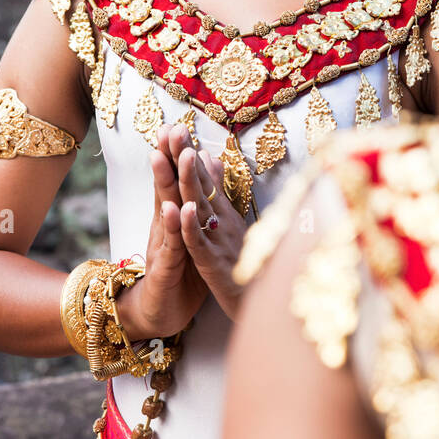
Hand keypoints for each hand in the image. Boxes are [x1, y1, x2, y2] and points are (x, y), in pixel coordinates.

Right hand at [117, 126, 209, 340]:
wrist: (159, 313)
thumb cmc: (178, 273)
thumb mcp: (188, 236)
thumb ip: (193, 206)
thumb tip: (203, 176)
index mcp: (172, 218)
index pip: (173, 180)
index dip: (175, 154)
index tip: (178, 124)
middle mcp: (165, 228)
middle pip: (166, 187)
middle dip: (168, 157)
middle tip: (169, 127)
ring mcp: (164, 246)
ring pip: (166, 210)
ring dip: (168, 183)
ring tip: (170, 157)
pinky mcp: (167, 269)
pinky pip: (172, 246)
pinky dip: (175, 227)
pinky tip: (178, 209)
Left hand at [167, 125, 246, 321]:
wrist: (262, 310)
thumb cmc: (249, 270)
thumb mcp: (235, 229)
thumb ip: (224, 196)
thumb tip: (214, 160)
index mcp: (227, 215)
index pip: (206, 179)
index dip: (191, 153)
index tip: (177, 127)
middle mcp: (225, 223)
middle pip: (203, 186)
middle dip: (188, 157)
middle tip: (177, 129)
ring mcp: (220, 242)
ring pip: (201, 208)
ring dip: (192, 182)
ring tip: (184, 155)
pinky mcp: (215, 265)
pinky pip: (200, 243)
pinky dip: (191, 225)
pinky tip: (183, 209)